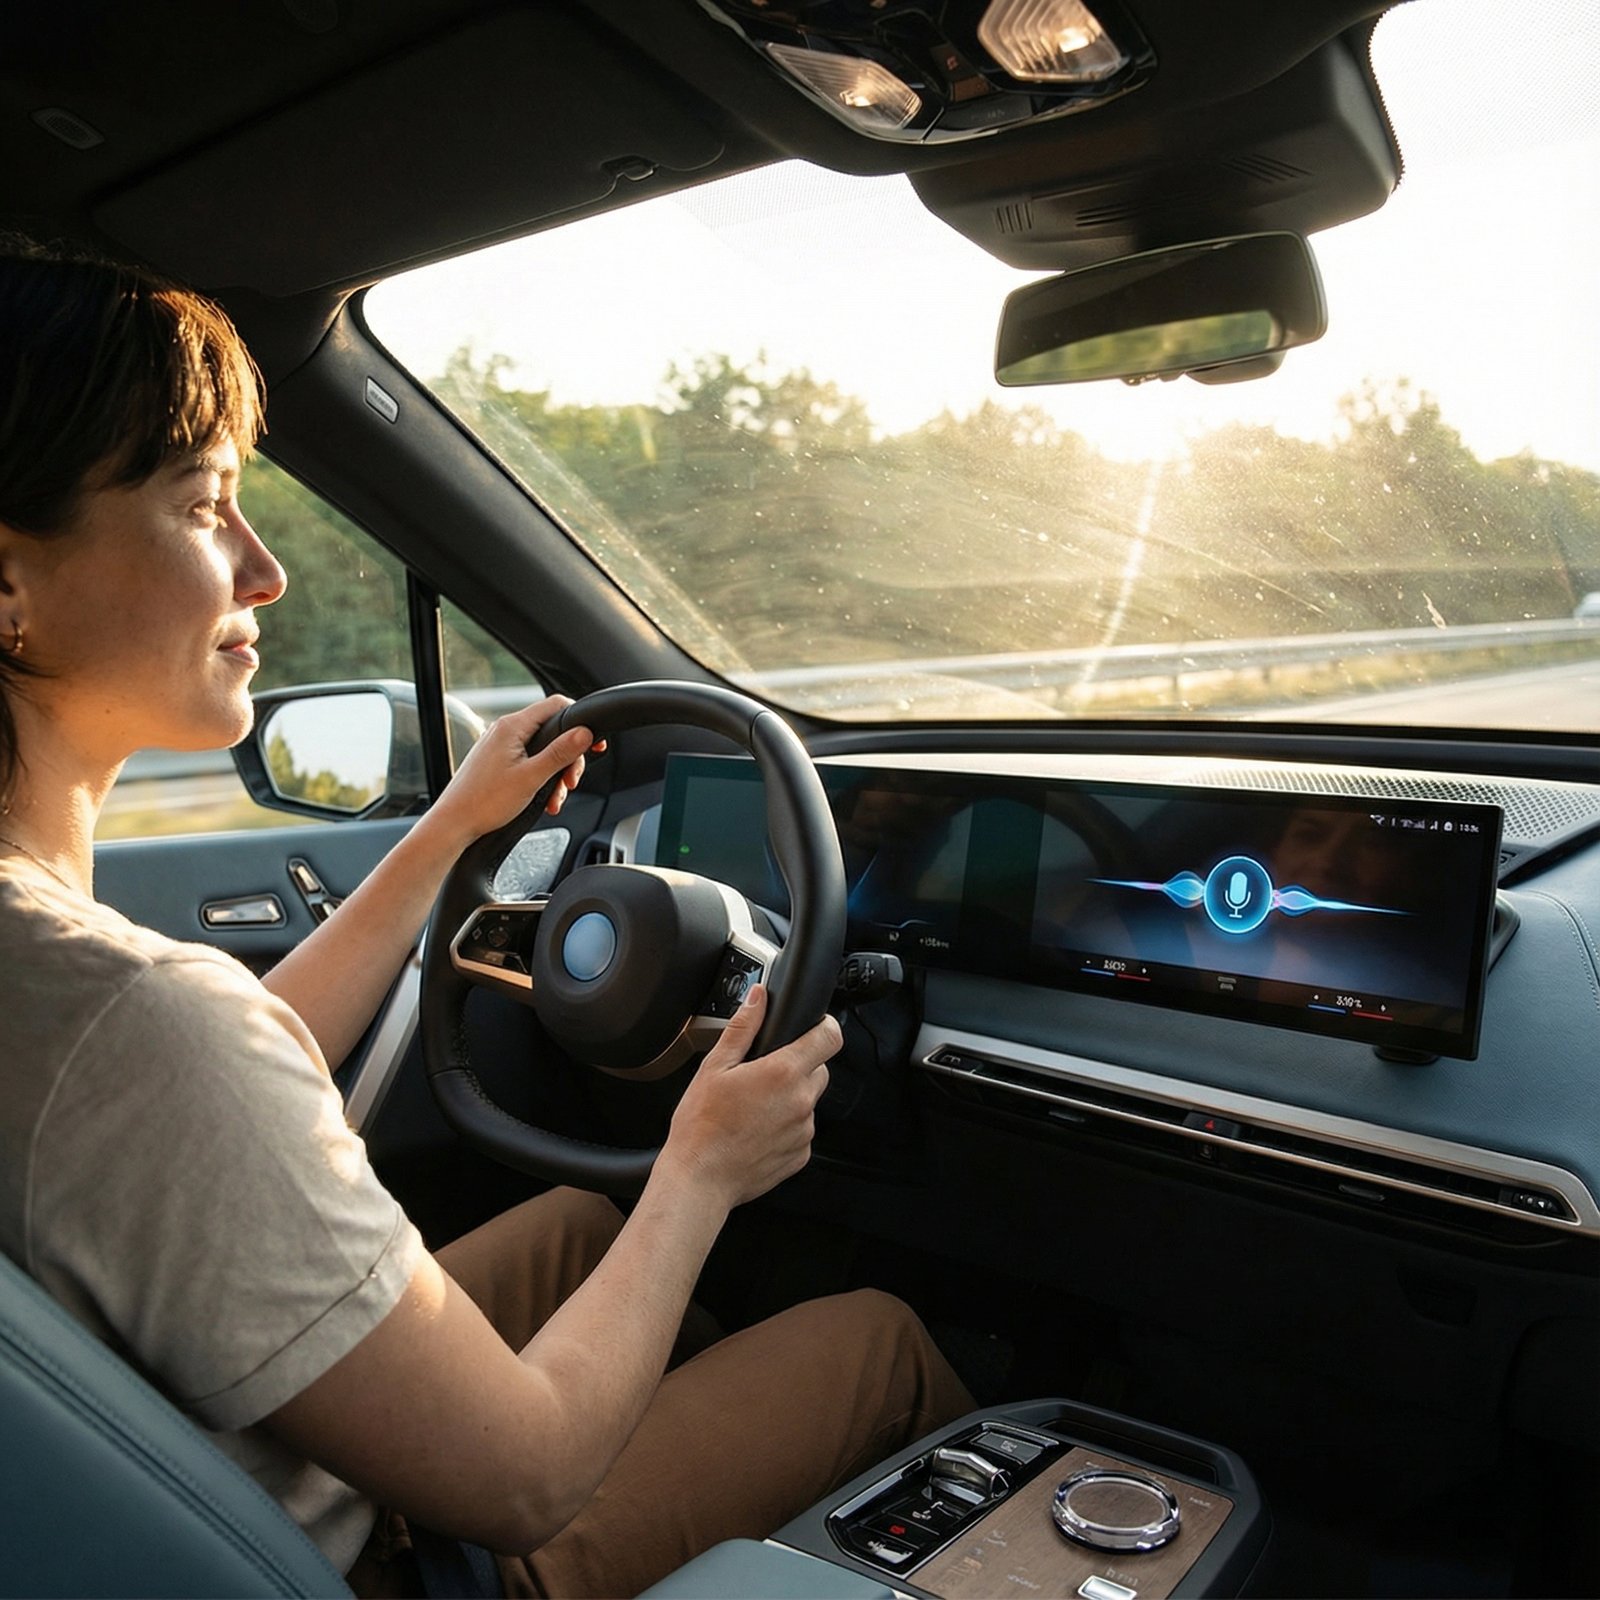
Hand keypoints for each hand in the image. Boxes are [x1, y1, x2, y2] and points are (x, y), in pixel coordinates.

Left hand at [427, 694, 604, 850]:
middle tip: (570, 782)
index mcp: (512, 727)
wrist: (454, 823)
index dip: (580, 722)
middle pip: (552, 732)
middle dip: (567, 759)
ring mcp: (500, 746)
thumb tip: (584, 733)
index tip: (592, 743)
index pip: (556, 706)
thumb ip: (560, 753)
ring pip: (542, 751)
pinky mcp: (497, 761)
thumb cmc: (484, 802)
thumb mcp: (532, 777)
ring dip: (555, 774)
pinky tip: (543, 800)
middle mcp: (504, 731)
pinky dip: (540, 779)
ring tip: (554, 798)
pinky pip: (528, 762)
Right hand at [660, 985, 840, 1209]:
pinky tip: (756, 1129)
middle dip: (798, 1065)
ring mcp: (804, 1130)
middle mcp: (801, 1101)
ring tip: (754, 1107)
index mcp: (783, 1072)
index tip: (812, 1028)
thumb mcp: (715, 1066)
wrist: (700, 1178)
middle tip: (763, 1074)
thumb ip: (743, 1027)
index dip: (823, 1027)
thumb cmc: (702, 1125)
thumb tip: (758, 998)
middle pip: (819, 1068)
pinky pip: (801, 1129)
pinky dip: (786, 1125)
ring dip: (790, 1097)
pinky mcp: (801, 1154)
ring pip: (808, 1100)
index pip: (829, 1038)